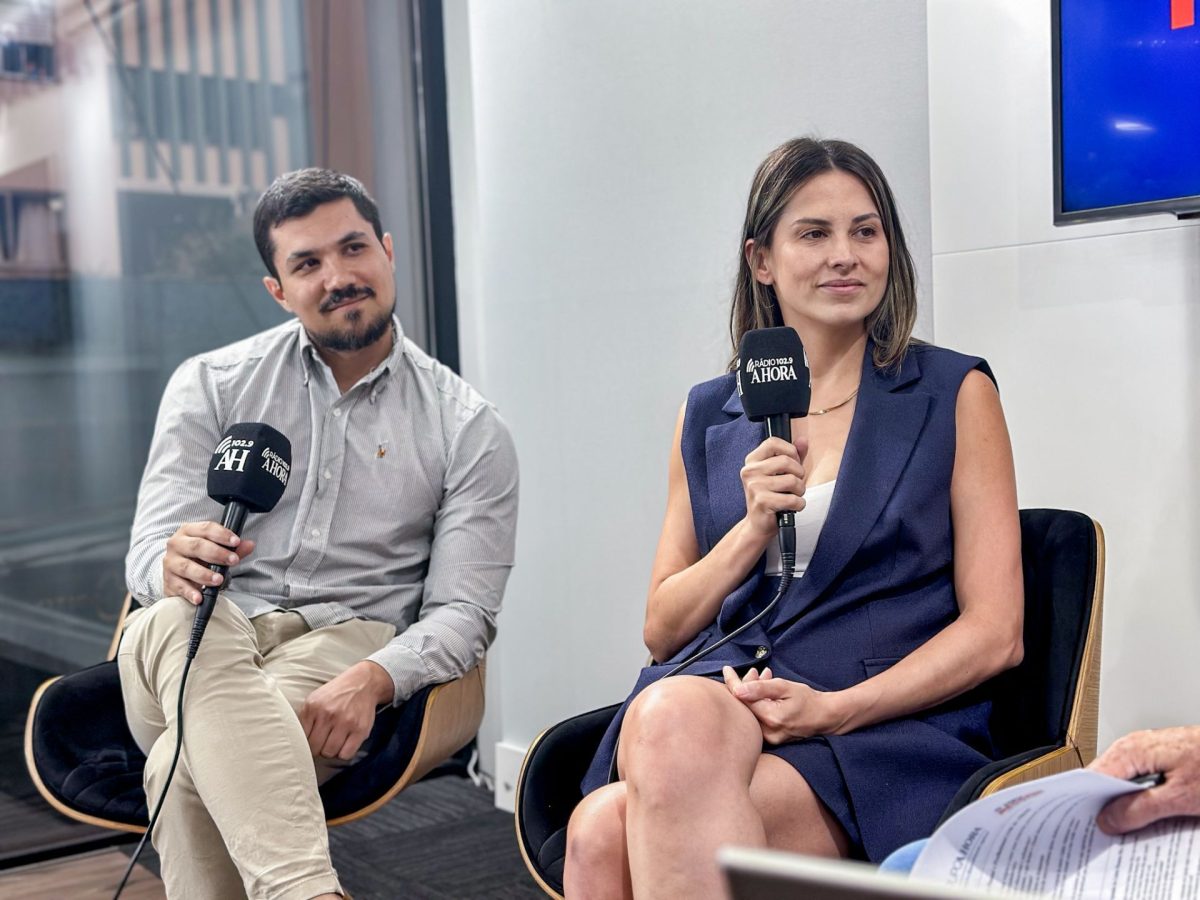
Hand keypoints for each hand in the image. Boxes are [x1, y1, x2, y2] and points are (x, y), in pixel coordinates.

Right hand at [162, 521, 255, 604]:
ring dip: (205, 574)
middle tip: (233, 561)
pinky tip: (200, 597)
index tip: (236, 542)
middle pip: (196, 546)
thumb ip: (233, 548)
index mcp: (188, 531)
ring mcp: (170, 563)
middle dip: (217, 553)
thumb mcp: (215, 550)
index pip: (206, 528)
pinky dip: (190, 592)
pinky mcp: (168, 581)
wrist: (176, 574)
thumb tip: (249, 545)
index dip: (222, 535)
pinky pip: (180, 586)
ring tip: (219, 580)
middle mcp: (176, 544)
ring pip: (187, 567)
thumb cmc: (198, 558)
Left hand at [300, 660, 394, 759]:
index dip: (305, 743)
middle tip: (323, 743)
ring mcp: (345, 722)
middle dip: (318, 748)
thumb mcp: (315, 699)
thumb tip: (296, 741)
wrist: (363, 683)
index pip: (301, 738)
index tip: (310, 741)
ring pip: (329, 753)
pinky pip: (346, 754)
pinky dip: (345, 753)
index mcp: (313, 706)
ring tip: (334, 742)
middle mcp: (328, 714)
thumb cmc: (337, 694)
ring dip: (331, 751)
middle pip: (315, 748)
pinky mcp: (360, 729)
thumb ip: (305, 717)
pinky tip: (345, 744)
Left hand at [722, 666, 845, 742]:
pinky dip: (757, 703)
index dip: (732, 683)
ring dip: (751, 693)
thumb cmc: (808, 700)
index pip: (742, 699)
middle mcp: (767, 732)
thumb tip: (737, 690)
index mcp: (771, 718)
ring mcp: (769, 738)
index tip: (727, 670)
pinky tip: (763, 692)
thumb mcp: (785, 687)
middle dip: (744, 686)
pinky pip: (757, 718)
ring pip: (750, 711)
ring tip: (761, 678)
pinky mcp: (770, 739)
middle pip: (744, 706)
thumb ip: (760, 688)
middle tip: (754, 673)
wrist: (825, 717)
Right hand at [740, 436, 807, 536]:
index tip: (793, 463)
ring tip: (793, 496)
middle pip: (786, 461)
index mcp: (752, 461)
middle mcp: (750, 471)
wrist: (758, 524)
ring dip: (800, 490)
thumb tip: (803, 440)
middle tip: (796, 484)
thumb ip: (792, 455)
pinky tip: (793, 507)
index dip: (790, 451)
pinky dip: (799, 504)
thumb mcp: (780, 473)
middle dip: (799, 474)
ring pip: (792, 480)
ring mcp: (754, 486)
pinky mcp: (761, 502)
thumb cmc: (771, 497)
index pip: (773, 442)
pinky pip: (792, 499)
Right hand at [1088, 726, 1199, 833]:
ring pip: (1125, 782)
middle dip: (1108, 805)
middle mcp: (1136, 746)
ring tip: (1134, 824)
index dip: (1086, 801)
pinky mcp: (1164, 760)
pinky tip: (1154, 813)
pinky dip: (1144, 798)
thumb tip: (1109, 819)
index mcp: (1132, 750)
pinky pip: (1143, 781)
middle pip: (1107, 780)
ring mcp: (1149, 752)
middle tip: (1111, 831)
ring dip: (1129, 804)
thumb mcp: (1180, 796)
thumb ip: (1140, 809)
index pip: (1093, 777)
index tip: (1085, 823)